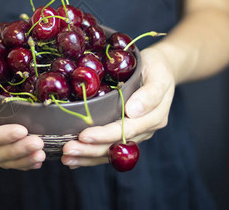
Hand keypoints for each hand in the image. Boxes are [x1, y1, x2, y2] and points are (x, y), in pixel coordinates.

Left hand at [61, 47, 174, 167]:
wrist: (162, 69)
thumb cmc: (157, 68)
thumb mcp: (158, 75)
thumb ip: (149, 94)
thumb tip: (132, 112)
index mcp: (154, 117)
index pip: (126, 130)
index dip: (104, 135)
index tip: (83, 136)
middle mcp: (144, 130)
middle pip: (116, 145)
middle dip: (90, 150)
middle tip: (67, 150)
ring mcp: (135, 134)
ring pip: (111, 151)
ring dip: (87, 157)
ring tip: (66, 158)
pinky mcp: (126, 133)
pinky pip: (109, 148)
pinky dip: (90, 156)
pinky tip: (73, 160)